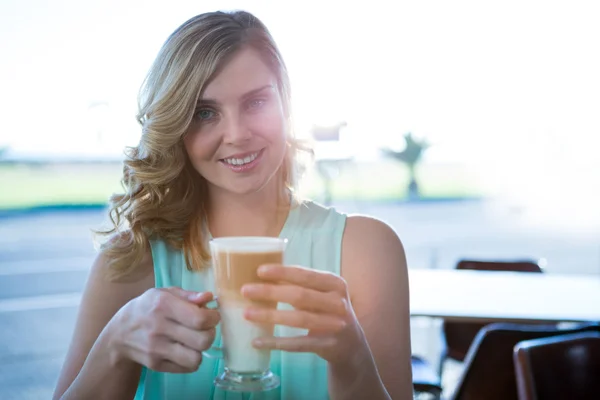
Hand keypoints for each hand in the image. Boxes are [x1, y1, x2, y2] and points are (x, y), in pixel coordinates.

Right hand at [110, 287, 219, 372]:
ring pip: (196, 358)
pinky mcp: (155, 365)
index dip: (213, 318)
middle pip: (202, 340)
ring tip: (195, 341)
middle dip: (210, 333)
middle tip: (205, 329)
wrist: (120, 333)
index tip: (212, 315)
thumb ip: (188, 295)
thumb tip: (209, 297)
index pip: (200, 318)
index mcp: (163, 305)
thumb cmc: (148, 308)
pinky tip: (185, 349)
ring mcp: (156, 349)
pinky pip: (187, 368)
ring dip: (201, 350)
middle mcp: (159, 328)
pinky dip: (191, 360)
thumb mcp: (164, 293)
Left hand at [241, 264, 365, 364]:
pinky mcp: (327, 345)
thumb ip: (301, 284)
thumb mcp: (322, 293)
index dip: (282, 272)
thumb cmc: (328, 311)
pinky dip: (276, 343)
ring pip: (298, 319)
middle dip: (270, 292)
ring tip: (247, 313)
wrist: (351, 344)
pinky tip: (258, 341)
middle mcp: (338, 303)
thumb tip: (263, 275)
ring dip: (270, 316)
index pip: (306, 275)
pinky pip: (297, 344)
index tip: (259, 271)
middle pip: (300, 296)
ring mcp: (335, 325)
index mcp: (335, 284)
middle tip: (245, 290)